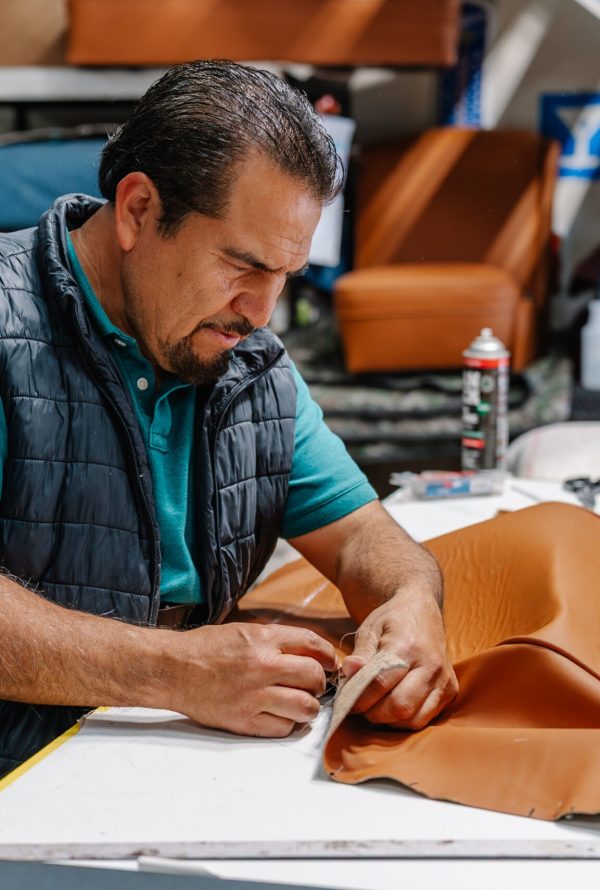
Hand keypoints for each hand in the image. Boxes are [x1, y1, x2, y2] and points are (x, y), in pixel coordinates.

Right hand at [168, 623, 336, 737]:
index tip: (330, 662)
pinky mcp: (244, 720)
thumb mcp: (244, 630)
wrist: (172, 669)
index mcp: (263, 639)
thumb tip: (309, 653)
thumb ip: (276, 640)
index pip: (313, 644)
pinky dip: (288, 723)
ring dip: (309, 706)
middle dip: (321, 682)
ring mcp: (254, 696)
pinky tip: (281, 715)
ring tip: (301, 703)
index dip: (328, 655)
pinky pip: (283, 728)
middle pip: (315, 676)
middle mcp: (262, 666)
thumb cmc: (206, 648)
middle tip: (314, 685)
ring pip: (305, 707)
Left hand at [342, 590, 457, 729]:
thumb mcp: (370, 630)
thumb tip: (349, 671)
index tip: (346, 698)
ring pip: (413, 719)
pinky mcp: (450, 690)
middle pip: (400, 706)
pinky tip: (392, 706)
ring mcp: (444, 679)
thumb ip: (360, 654)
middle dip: (373, 713)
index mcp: (408, 646)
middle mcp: (431, 664)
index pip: (381, 683)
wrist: (422, 611)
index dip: (359, 697)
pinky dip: (405, 720)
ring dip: (389, 720)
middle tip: (360, 704)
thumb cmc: (392, 621)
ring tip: (375, 705)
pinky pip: (424, 719)